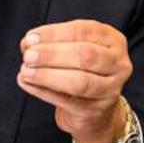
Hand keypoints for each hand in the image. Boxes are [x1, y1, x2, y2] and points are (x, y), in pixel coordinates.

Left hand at [16, 19, 131, 142]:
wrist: (95, 108)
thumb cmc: (81, 69)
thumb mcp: (71, 48)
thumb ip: (52, 43)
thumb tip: (28, 43)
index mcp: (113, 39)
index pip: (83, 31)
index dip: (54, 33)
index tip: (31, 37)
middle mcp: (118, 64)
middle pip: (84, 56)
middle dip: (52, 54)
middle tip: (28, 55)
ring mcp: (110, 90)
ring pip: (79, 81)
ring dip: (47, 75)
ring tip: (25, 71)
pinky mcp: (96, 111)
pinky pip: (67, 101)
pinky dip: (42, 91)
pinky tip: (27, 83)